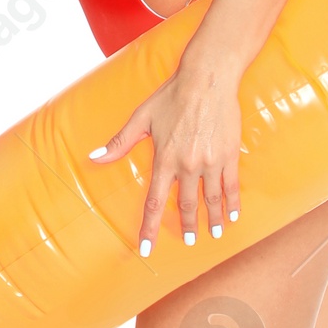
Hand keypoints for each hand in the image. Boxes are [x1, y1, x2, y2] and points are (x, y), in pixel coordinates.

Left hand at [90, 58, 242, 253]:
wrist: (208, 79)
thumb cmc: (173, 95)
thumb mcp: (142, 117)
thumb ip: (120, 142)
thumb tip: (94, 157)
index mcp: (165, 159)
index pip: (155, 202)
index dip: (150, 227)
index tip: (145, 249)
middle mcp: (188, 165)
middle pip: (187, 205)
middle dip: (187, 226)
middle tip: (188, 241)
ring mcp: (210, 162)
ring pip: (211, 200)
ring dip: (212, 220)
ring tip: (213, 234)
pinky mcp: (228, 155)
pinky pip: (231, 186)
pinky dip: (232, 203)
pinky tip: (233, 215)